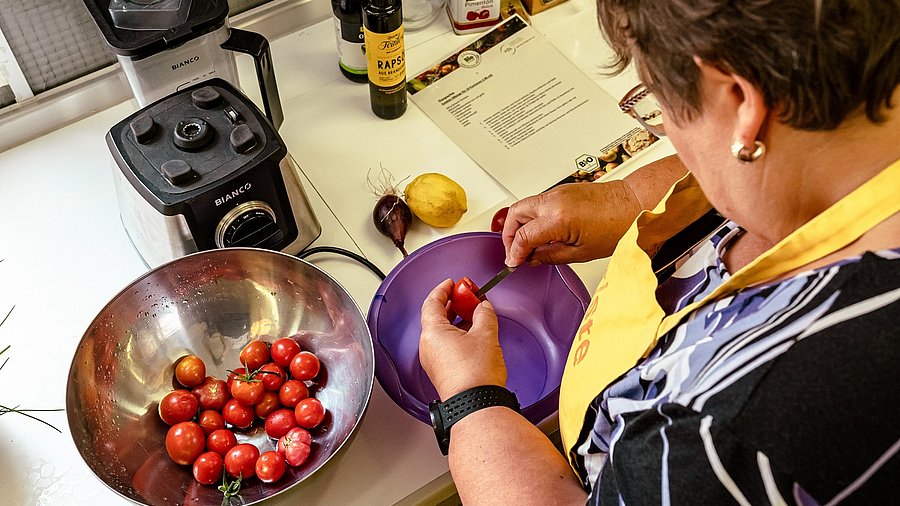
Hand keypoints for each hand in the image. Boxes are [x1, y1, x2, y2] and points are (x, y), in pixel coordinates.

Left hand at [418, 279, 506, 399]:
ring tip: (475, 315)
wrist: (476, 405)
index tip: (452, 283)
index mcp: (432, 332)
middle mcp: (428, 346)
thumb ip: (484, 314)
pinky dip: (457, 336)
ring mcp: (433, 361)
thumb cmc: (476, 374)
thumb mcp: (486, 334)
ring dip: (456, 321)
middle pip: (435, 317)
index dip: (443, 289)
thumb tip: (483, 307)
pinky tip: (474, 335)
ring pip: (442, 333)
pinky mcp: (442, 372)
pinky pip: (446, 346)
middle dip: (452, 304)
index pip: (432, 302)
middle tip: (467, 296)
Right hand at [501, 180, 640, 266]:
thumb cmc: (617, 226)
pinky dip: (532, 217)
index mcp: (558, 218)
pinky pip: (537, 202)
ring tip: (527, 243)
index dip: (514, 252)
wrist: (634, 204)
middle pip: (514, 214)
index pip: (522, 236)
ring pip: (524, 206)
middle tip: (515, 251)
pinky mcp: (562, 190)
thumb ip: (551, 255)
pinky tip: (540, 231)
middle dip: (509, 234)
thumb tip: (533, 258)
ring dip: (519, 224)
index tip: (514, 262)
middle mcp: (554, 201)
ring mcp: (557, 192)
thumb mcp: (581, 252)